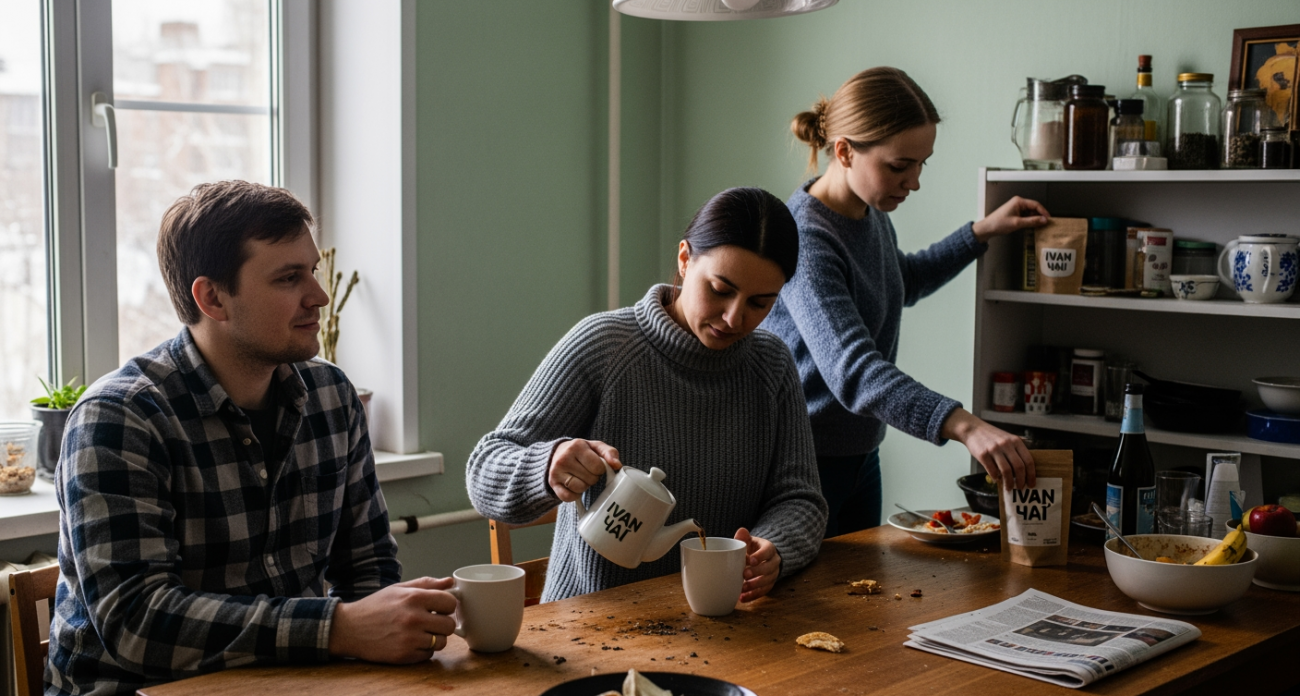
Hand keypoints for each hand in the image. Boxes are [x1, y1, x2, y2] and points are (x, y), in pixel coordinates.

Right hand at [328, 577, 457, 663]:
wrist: (349, 628)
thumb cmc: (375, 606)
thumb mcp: (399, 589)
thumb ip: (426, 584)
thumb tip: (450, 582)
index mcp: (414, 597)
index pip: (450, 603)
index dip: (446, 606)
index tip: (438, 608)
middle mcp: (413, 618)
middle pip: (450, 625)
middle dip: (442, 623)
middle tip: (429, 622)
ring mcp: (409, 638)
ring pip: (441, 642)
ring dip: (433, 638)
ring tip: (418, 633)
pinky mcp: (404, 655)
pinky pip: (428, 655)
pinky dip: (422, 650)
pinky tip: (410, 642)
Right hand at [549, 439, 621, 501]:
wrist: (556, 453)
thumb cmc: (581, 451)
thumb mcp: (595, 446)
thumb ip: (610, 453)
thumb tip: (617, 465)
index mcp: (577, 446)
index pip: (598, 467)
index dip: (601, 469)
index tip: (596, 466)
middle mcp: (564, 458)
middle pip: (590, 479)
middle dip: (593, 477)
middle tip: (587, 472)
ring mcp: (556, 472)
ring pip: (580, 488)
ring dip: (585, 486)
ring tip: (581, 478)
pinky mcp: (552, 484)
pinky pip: (569, 497)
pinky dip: (574, 495)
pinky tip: (574, 487)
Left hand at [735, 528, 780, 602]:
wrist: (760, 558)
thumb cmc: (752, 548)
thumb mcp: (750, 541)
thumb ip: (744, 537)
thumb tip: (741, 531)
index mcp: (769, 549)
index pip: (768, 551)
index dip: (760, 556)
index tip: (750, 560)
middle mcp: (774, 562)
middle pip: (769, 568)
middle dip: (757, 572)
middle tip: (744, 574)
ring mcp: (773, 574)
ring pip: (767, 581)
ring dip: (754, 586)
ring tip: (742, 588)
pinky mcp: (769, 585)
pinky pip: (763, 592)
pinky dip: (753, 595)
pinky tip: (742, 598)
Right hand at [940, 408, 1035, 488]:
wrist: (973, 429)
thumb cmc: (991, 436)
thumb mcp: (1008, 438)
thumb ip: (1017, 449)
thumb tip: (1026, 469)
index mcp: (1015, 441)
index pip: (1028, 460)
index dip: (1031, 474)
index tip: (1031, 483)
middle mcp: (1006, 444)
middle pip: (1019, 467)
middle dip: (1021, 481)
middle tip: (1020, 488)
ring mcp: (994, 449)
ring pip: (1006, 471)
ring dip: (1009, 483)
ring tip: (1009, 488)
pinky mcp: (983, 454)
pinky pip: (992, 470)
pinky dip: (996, 478)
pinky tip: (996, 480)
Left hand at [971, 196, 1049, 242]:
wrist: (987, 228)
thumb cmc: (998, 223)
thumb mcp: (1017, 223)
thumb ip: (1032, 221)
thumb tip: (1043, 220)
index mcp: (1018, 201)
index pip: (1036, 204)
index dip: (1043, 212)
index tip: (1048, 218)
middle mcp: (1018, 203)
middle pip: (1034, 208)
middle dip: (1039, 216)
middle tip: (1044, 223)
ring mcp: (1016, 208)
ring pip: (1030, 213)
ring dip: (1034, 219)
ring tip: (1038, 226)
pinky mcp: (1015, 213)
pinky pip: (1026, 216)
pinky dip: (1029, 220)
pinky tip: (1031, 226)